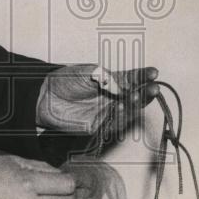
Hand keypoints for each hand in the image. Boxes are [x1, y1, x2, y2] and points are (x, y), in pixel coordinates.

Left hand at [37, 64, 158, 136]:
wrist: (45, 98)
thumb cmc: (65, 81)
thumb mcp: (89, 72)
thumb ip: (108, 77)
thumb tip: (126, 83)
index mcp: (111, 80)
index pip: (132, 78)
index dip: (144, 76)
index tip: (153, 73)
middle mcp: (113, 97)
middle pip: (136, 95)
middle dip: (146, 92)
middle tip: (153, 88)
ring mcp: (108, 111)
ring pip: (129, 110)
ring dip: (136, 104)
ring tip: (137, 95)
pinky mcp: (101, 126)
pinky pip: (116, 123)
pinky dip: (123, 115)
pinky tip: (124, 106)